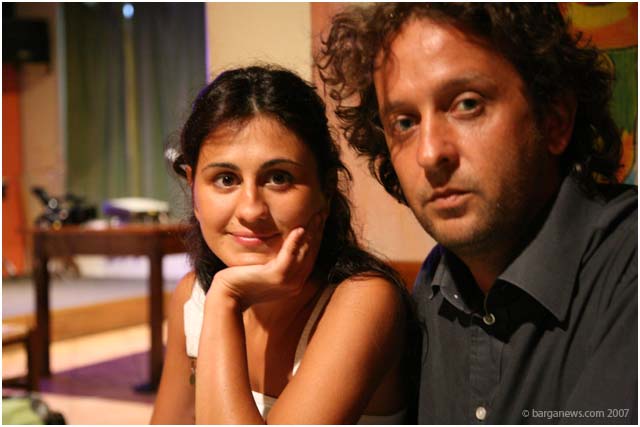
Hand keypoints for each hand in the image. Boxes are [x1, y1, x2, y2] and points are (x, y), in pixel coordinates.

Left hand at [208, 212, 324, 310]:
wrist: (228, 295)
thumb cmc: (243, 281)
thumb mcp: (265, 270)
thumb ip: (278, 260)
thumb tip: (285, 243)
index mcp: (295, 281)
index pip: (310, 255)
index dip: (316, 236)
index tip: (320, 219)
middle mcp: (296, 283)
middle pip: (311, 252)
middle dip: (318, 231)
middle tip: (322, 212)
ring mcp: (288, 281)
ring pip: (304, 252)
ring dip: (311, 232)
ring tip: (315, 216)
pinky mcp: (277, 276)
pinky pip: (289, 256)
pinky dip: (295, 242)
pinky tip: (299, 228)